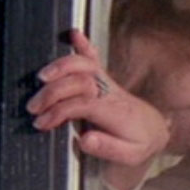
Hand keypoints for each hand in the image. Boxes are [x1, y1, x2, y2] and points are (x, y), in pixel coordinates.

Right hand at [26, 29, 169, 166]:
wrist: (157, 129)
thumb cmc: (140, 143)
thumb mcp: (129, 155)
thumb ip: (108, 148)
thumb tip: (85, 140)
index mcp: (114, 112)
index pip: (81, 105)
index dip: (58, 111)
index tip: (41, 122)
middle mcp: (110, 93)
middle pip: (78, 82)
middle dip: (52, 92)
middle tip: (33, 106)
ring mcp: (108, 83)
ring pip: (84, 66)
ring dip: (61, 67)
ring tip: (40, 78)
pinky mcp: (106, 79)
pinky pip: (95, 59)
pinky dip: (83, 45)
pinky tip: (74, 34)